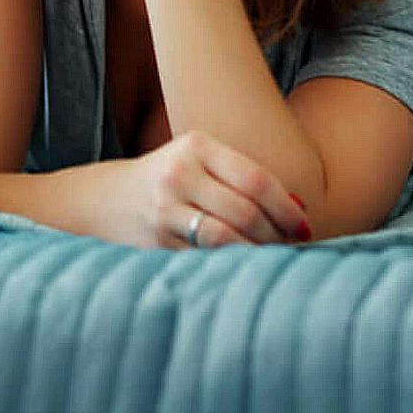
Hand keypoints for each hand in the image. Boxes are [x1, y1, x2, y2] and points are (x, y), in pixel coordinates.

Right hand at [111, 130, 312, 248]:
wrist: (107, 199)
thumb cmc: (172, 180)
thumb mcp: (201, 162)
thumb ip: (244, 180)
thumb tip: (299, 210)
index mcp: (196, 146)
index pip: (257, 180)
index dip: (287, 209)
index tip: (305, 228)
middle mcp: (178, 174)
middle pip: (246, 212)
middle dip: (277, 235)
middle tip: (290, 247)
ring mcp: (164, 209)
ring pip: (227, 239)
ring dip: (257, 253)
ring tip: (269, 257)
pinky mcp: (157, 241)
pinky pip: (206, 258)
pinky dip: (231, 265)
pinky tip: (241, 266)